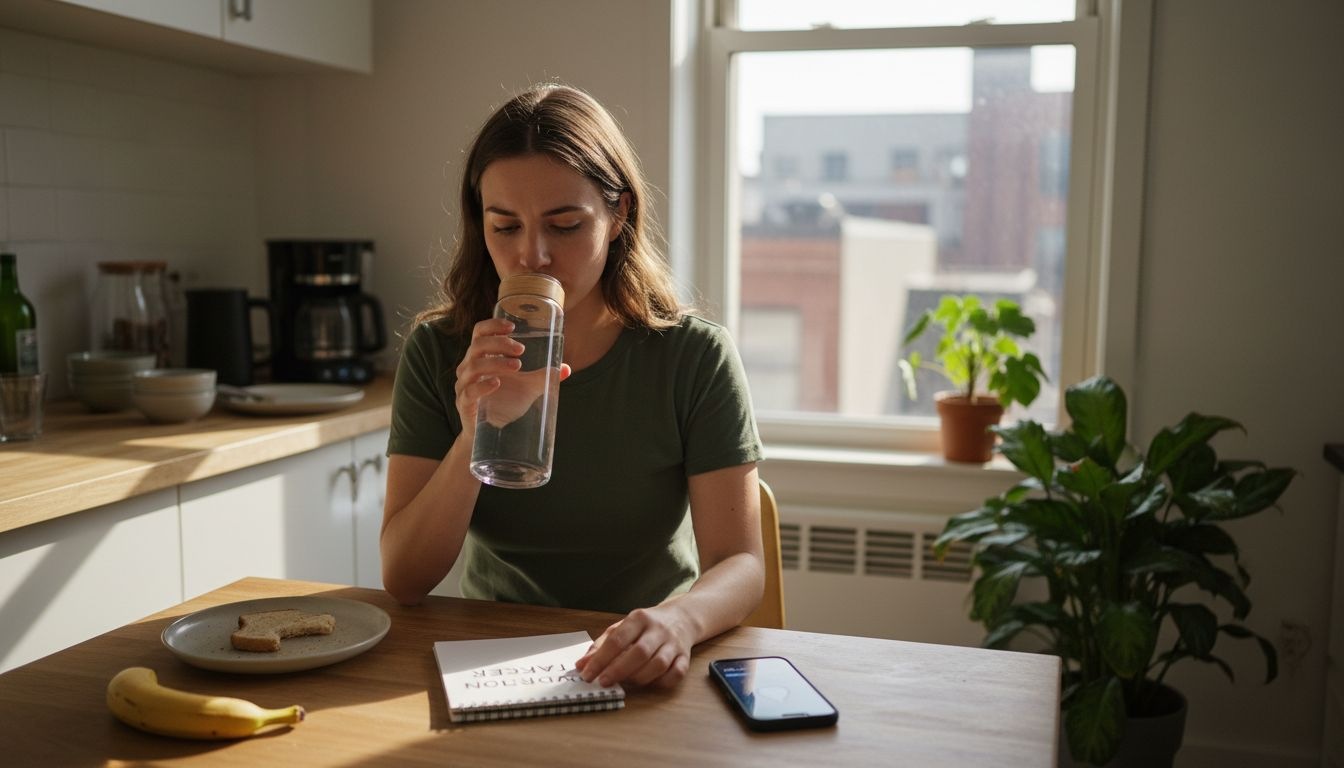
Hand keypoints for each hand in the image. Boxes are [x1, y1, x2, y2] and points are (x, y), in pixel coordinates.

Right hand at [454, 318, 569, 437]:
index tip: (512, 327)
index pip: (479, 333)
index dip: (492, 326)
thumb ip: (544, 377)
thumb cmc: (505, 403)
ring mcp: (465, 386)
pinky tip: (496, 383)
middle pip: (477, 346)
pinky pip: (469, 391)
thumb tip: (566, 369)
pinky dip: (482, 386)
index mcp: (482, 357)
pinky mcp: (464, 404)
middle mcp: (469, 368)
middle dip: (500, 344)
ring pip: (473, 367)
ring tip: (517, 366)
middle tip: (521, 350)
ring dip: (496, 363)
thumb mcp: (527, 387)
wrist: (491, 434)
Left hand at [574, 605, 695, 688]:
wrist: (682, 617)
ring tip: (625, 684)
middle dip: (619, 670)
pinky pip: (677, 673)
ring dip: (639, 678)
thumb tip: (581, 665)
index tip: (587, 674)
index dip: (600, 659)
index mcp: (639, 618)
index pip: (617, 639)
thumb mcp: (622, 628)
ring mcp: (674, 643)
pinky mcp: (685, 657)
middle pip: (640, 652)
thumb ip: (602, 645)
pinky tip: (649, 684)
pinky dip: (662, 682)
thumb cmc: (646, 626)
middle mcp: (658, 630)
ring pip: (659, 664)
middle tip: (604, 683)